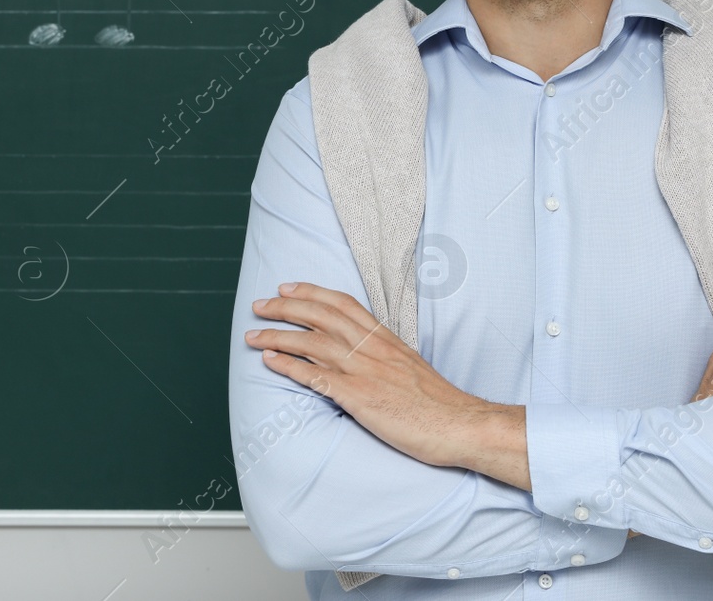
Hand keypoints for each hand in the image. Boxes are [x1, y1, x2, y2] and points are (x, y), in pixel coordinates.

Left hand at [244, 282, 508, 474]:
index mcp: (384, 339)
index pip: (343, 304)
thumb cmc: (437, 403)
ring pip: (312, 342)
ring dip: (278, 336)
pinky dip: (290, 366)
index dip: (311, 292)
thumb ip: (384, 357)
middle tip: (260, 305)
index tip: (288, 287)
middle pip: (320, 316)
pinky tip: (271, 362)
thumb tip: (363, 356)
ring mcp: (364, 371)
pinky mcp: (359, 397)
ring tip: (254, 335)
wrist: (458, 424)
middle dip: (286, 307)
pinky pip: (317, 377)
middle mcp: (371, 348)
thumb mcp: (410, 367)